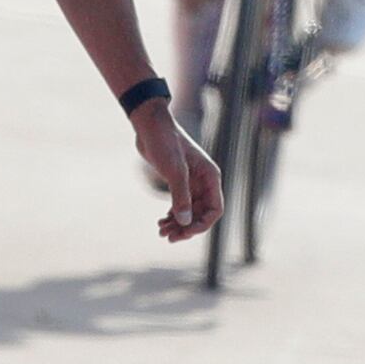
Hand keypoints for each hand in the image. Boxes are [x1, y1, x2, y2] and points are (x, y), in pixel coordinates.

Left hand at [134, 101, 223, 241]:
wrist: (150, 126)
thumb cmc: (165, 143)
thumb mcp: (174, 171)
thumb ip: (181, 197)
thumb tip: (185, 222)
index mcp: (210, 177)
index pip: (215, 209)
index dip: (202, 224)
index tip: (184, 232)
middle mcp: (204, 181)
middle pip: (201, 214)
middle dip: (186, 227)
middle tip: (168, 237)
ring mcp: (191, 182)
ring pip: (189, 211)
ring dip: (178, 224)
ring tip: (161, 232)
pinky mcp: (178, 181)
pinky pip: (180, 205)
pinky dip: (172, 215)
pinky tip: (161, 222)